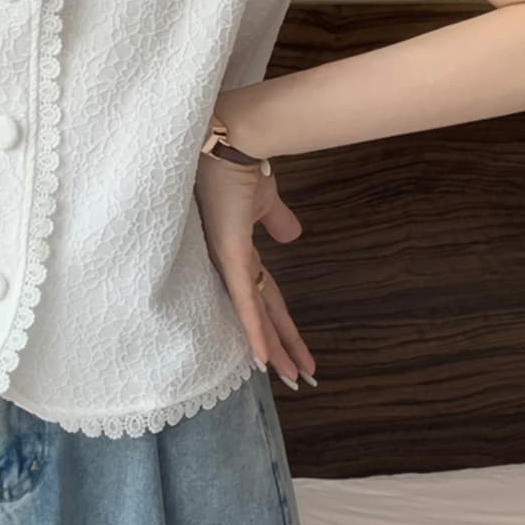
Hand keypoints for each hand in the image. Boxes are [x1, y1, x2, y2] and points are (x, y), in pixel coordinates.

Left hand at [194, 152, 316, 390]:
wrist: (230, 146)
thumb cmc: (241, 169)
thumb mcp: (266, 201)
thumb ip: (277, 221)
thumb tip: (293, 236)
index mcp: (238, 251)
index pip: (263, 294)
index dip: (278, 320)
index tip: (291, 346)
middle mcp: (230, 263)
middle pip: (261, 312)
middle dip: (281, 345)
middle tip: (297, 378)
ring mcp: (227, 262)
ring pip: (254, 316)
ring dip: (275, 348)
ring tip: (291, 378)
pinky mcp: (229, 255)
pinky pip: (244, 301)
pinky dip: (256, 332)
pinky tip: (264, 359)